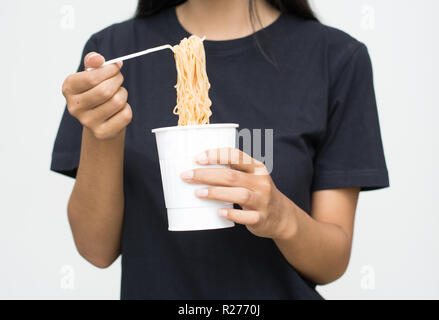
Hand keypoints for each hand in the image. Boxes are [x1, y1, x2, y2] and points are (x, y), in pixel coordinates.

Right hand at [62, 52, 131, 139]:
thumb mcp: (90, 74)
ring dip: (123, 94)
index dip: (109, 70)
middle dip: (117, 80)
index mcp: (69, 89)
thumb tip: (98, 59)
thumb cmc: (95, 92)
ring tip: (118, 94)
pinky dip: (127, 108)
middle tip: (119, 78)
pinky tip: (119, 109)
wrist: (99, 121)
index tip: (116, 67)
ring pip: (117, 102)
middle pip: (105, 90)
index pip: (92, 77)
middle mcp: (74, 107)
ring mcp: (87, 122)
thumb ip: (93, 61)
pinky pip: (125, 115)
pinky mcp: (102, 133)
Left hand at [180, 148, 296, 238]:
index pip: (236, 156)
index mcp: (257, 168)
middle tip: (187, 176)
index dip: (216, 155)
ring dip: (216, 193)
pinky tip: (218, 212)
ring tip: (198, 192)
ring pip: (239, 194)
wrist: (282, 216)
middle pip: (231, 175)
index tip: (197, 158)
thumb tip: (199, 167)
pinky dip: (231, 214)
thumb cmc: (258, 193)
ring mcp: (262, 201)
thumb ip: (233, 170)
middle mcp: (261, 182)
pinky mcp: (261, 218)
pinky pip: (246, 217)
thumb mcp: (252, 177)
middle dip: (207, 174)